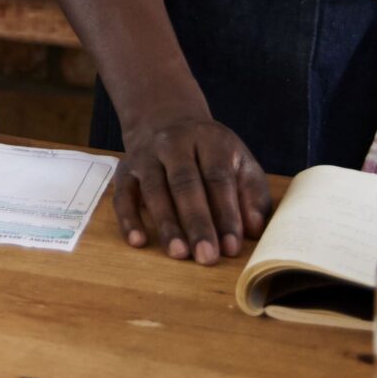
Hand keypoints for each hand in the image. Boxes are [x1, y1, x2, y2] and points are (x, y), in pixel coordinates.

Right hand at [110, 114, 269, 264]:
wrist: (167, 120)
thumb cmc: (212, 154)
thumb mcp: (240, 163)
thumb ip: (252, 194)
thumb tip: (254, 230)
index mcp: (209, 140)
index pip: (218, 177)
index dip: (226, 213)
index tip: (232, 247)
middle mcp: (174, 143)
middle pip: (185, 183)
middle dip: (197, 222)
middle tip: (206, 256)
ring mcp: (146, 155)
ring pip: (154, 189)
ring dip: (166, 223)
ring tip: (179, 253)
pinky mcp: (125, 170)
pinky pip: (122, 195)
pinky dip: (128, 219)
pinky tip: (138, 241)